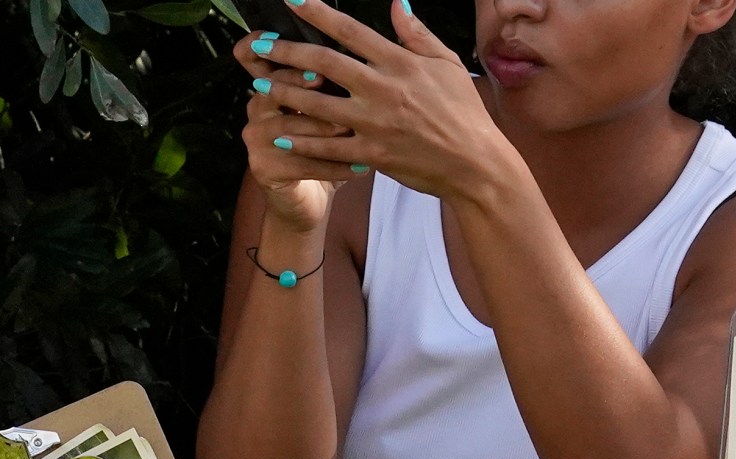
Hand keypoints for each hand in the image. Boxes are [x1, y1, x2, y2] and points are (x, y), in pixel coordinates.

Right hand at [234, 36, 350, 235]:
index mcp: (270, 90)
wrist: (306, 203)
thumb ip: (331, 88)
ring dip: (326, 130)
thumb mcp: (325, 114)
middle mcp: (256, 111)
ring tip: (355, 132)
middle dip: (312, 94)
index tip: (316, 70)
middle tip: (342, 95)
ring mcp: (255, 140)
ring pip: (292, 128)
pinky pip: (302, 163)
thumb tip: (362, 63)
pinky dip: (334, 166)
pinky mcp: (262, 168)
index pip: (262, 62)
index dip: (281, 59)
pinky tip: (360, 167)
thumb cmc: (322, 151)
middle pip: (278, 92)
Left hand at [238, 0, 526, 208]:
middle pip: (324, 63)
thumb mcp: (446, 64)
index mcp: (399, 61)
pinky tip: (281, 132)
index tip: (292, 1)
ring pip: (318, 104)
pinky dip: (303, 141)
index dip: (317, 13)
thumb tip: (397, 3)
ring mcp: (375, 123)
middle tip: (259, 46)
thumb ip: (416, 33)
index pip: (350, 30)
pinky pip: (329, 147)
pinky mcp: (372, 154)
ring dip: (285, 93)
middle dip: (286, 51)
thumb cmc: (464, 113)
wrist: (476, 164)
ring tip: (260, 86)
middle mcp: (382, 88)